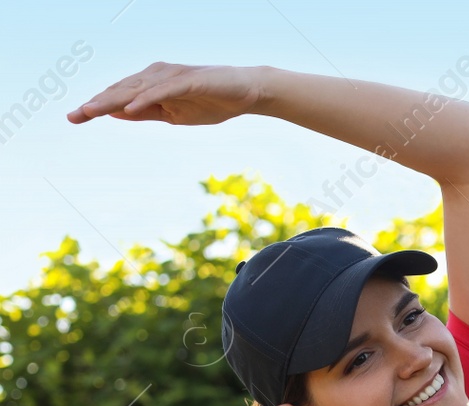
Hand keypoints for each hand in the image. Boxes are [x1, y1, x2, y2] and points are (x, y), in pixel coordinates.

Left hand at [68, 63, 266, 125]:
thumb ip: (147, 112)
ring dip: (112, 100)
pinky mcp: (187, 80)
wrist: (246, 93)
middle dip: (96, 104)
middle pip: (121, 91)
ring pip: (135, 89)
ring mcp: (170, 77)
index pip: (119, 96)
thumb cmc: (211, 102)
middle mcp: (156, 75)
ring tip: (91, 111)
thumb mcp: (174, 114)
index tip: (75, 118)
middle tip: (73, 116)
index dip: (97, 106)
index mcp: (152, 85)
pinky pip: (161, 91)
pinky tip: (128, 109)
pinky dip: (144, 99)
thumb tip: (117, 113)